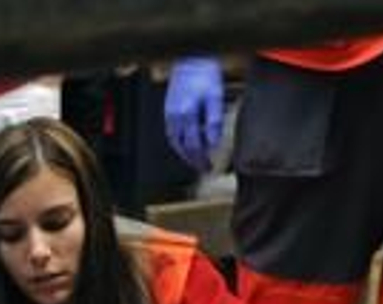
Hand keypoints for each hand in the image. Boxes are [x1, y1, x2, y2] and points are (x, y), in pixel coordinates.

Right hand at [164, 57, 224, 171]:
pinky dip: (177, 141)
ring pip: (174, 141)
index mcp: (187, 114)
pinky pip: (170, 132)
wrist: (191, 57)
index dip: (201, 159)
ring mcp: (169, 113)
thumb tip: (212, 142)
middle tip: (202, 168)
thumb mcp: (215, 96)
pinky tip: (184, 142)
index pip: (194, 145)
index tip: (209, 167)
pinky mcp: (167, 108)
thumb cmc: (205, 72)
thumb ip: (213, 121)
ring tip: (193, 159)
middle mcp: (175, 116)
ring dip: (183, 153)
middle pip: (182, 147)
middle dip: (193, 160)